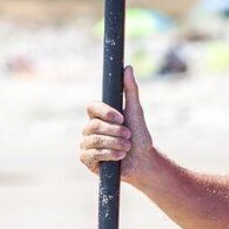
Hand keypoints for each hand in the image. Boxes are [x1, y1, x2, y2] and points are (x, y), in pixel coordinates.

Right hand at [80, 66, 154, 181]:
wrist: (142, 160)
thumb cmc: (139, 135)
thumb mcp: (136, 111)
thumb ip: (131, 90)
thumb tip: (127, 67)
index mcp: (99, 116)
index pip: (92, 107)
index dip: (105, 112)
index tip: (121, 117)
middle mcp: (89, 128)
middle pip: (93, 125)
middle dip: (115, 131)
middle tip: (128, 136)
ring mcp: (86, 144)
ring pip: (93, 140)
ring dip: (115, 143)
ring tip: (126, 147)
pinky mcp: (87, 160)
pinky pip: (92, 155)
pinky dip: (109, 155)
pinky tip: (119, 156)